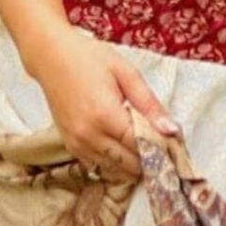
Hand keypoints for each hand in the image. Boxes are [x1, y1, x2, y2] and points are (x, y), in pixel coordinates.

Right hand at [27, 23, 180, 180]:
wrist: (50, 56)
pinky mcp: (69, 145)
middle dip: (150, 160)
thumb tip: (171, 130)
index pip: (142, 146)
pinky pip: (97, 165)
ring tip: (147, 151)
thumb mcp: (126, 73)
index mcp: (106, 116)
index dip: (162, 149)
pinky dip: (113, 163)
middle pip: (129, 163)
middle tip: (165, 151)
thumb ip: (149, 104)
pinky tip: (123, 151)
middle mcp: (89, 135)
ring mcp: (77, 142)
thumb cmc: (90, 58)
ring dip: (132, 164)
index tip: (175, 146)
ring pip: (114, 169)